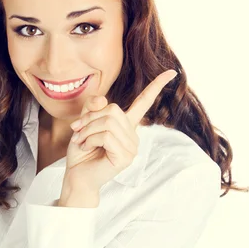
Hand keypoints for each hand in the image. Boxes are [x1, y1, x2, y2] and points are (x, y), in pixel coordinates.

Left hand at [66, 70, 176, 191]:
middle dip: (90, 118)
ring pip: (108, 123)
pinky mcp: (126, 157)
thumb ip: (92, 108)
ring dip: (88, 130)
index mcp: (127, 125)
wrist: (77, 176)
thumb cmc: (82, 151)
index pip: (144, 103)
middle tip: (77, 130)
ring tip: (81, 140)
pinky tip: (87, 148)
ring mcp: (132, 148)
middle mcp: (133, 135)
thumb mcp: (84, 124)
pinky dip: (91, 139)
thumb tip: (103, 99)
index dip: (157, 86)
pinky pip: (107, 136)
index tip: (171, 72)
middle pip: (113, 110)